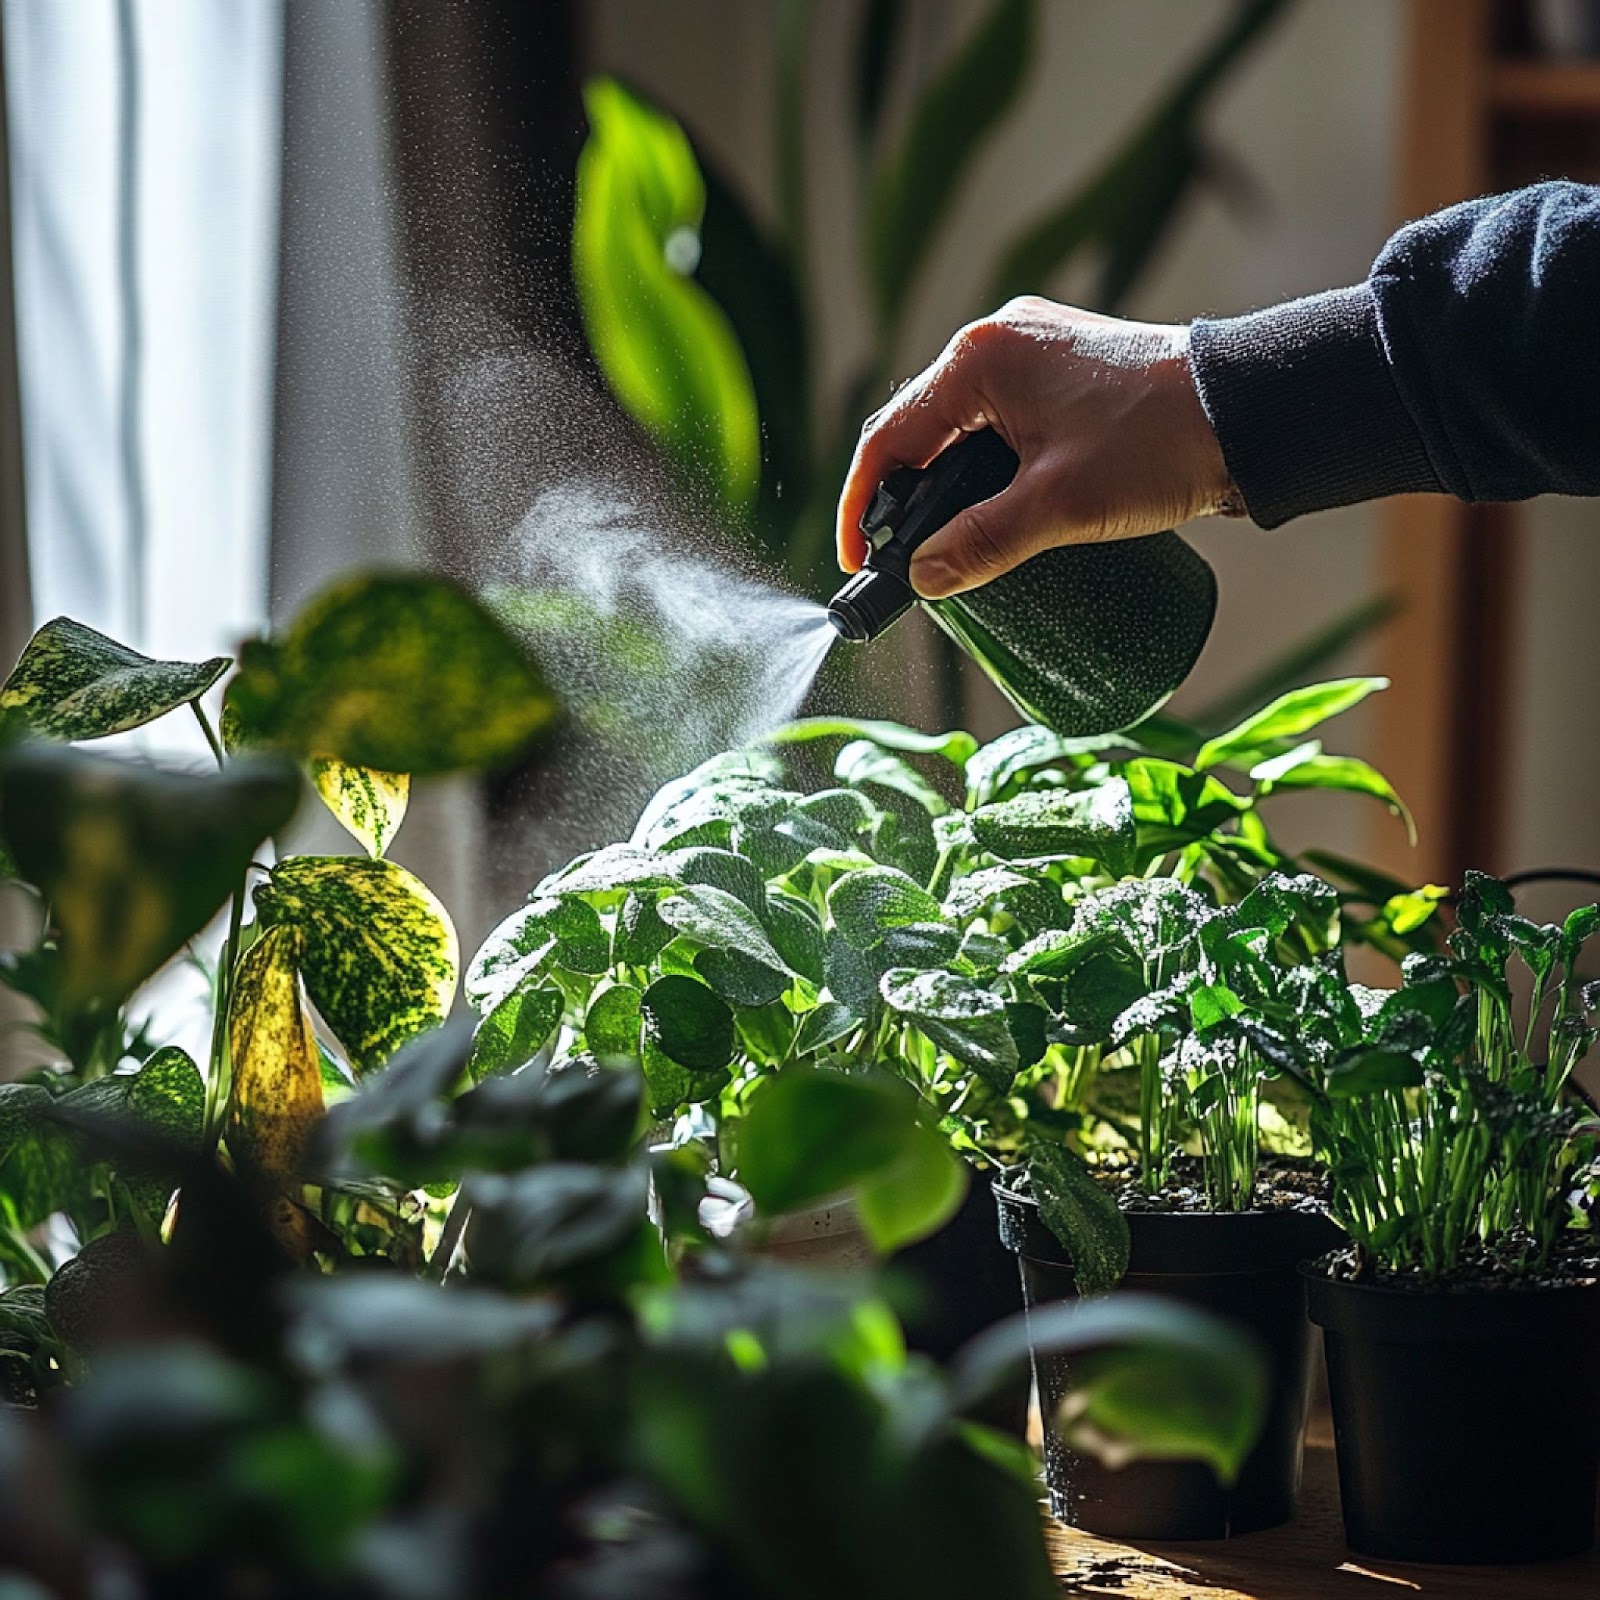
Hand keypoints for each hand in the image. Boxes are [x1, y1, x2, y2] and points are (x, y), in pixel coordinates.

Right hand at [836, 297, 1238, 597]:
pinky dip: (983, 471)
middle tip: (901, 564)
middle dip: (903, 501)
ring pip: (961, 431)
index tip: (857, 562)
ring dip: (945, 489)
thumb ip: (982, 543)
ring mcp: (1035, 354)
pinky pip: (999, 426)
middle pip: (920, 432)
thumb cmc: (1160, 442)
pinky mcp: (1065, 377)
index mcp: (981, 358)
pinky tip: (992, 512)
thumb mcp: (1059, 504)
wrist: (1254, 409)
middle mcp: (999, 342)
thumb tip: (924, 579)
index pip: (889, 437)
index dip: (863, 506)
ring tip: (943, 548)